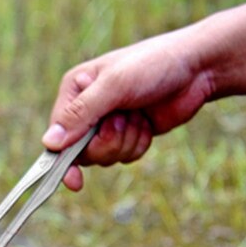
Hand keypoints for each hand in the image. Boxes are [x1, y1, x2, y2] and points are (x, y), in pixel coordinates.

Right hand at [43, 29, 215, 189]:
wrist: (196, 68)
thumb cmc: (153, 65)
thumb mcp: (114, 85)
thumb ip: (81, 114)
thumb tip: (49, 143)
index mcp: (75, 91)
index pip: (58, 135)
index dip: (64, 158)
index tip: (73, 181)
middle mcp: (87, 110)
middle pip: (82, 152)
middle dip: (107, 142)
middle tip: (123, 119)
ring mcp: (108, 125)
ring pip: (105, 158)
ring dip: (126, 141)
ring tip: (138, 115)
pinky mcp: (127, 136)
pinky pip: (125, 157)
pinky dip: (138, 144)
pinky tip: (147, 123)